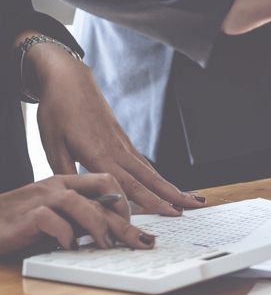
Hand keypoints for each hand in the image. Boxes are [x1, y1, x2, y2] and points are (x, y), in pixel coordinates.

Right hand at [0, 174, 156, 254]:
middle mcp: (55, 186)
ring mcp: (39, 198)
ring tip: (107, 244)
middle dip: (126, 221)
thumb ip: (81, 221)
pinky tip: (71, 246)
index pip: (106, 182)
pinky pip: (50, 219)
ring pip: (78, 201)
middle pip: (100, 195)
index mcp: (66, 183)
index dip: (126, 204)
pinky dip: (64, 233)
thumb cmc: (20, 223)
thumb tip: (114, 236)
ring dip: (97, 224)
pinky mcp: (25, 215)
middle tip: (143, 241)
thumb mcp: (58, 219)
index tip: (138, 226)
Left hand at [28, 43, 204, 215]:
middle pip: (150, 179)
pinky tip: (164, 186)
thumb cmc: (58, 110)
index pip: (129, 185)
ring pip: (151, 172)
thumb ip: (65, 174)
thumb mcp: (51, 145)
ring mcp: (124, 144)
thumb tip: (74, 198)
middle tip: (195, 207)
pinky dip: (157, 178)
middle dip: (174, 196)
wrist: (69, 80)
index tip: (171, 213)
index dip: (152, 202)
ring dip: (171, 187)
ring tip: (189, 199)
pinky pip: (144, 164)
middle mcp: (118, 150)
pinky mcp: (123, 140)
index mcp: (99, 154)